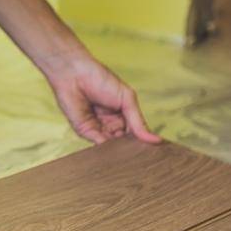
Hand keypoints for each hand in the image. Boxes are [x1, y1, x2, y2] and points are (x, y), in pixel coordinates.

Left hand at [46, 56, 161, 144]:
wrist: (75, 72)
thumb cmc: (100, 79)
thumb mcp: (127, 99)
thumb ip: (138, 122)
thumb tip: (156, 140)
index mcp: (122, 117)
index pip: (136, 136)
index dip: (144, 144)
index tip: (154, 153)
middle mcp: (110, 125)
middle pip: (124, 144)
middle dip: (131, 150)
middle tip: (143, 157)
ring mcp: (97, 129)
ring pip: (112, 147)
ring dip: (120, 151)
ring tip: (130, 154)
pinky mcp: (84, 131)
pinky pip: (97, 144)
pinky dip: (106, 149)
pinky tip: (115, 150)